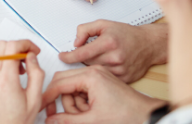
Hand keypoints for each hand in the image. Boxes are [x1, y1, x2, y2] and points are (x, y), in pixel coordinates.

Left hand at [0, 40, 43, 123]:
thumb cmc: (15, 122)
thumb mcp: (34, 101)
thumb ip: (36, 74)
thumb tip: (31, 57)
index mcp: (6, 80)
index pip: (13, 46)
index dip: (26, 44)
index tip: (33, 51)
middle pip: (2, 45)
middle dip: (17, 47)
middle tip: (27, 59)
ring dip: (6, 54)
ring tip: (17, 69)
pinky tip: (6, 77)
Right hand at [42, 66, 164, 123]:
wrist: (149, 115)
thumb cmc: (128, 115)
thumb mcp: (94, 120)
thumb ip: (68, 120)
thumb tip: (50, 120)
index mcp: (90, 76)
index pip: (59, 83)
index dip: (48, 98)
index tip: (43, 108)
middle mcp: (93, 71)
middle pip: (64, 82)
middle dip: (63, 102)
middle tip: (61, 117)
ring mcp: (98, 75)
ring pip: (73, 87)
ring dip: (74, 104)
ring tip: (86, 116)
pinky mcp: (102, 81)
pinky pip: (83, 88)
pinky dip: (82, 101)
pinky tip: (91, 112)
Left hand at [59, 21, 167, 83]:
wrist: (148, 44)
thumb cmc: (127, 34)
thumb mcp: (103, 24)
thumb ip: (85, 30)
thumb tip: (75, 43)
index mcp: (108, 42)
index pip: (82, 53)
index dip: (69, 56)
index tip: (62, 57)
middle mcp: (115, 57)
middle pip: (87, 63)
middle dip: (83, 58)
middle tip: (87, 51)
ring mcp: (120, 70)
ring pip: (95, 71)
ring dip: (92, 65)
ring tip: (100, 56)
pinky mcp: (125, 79)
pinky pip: (106, 78)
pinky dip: (102, 72)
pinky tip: (107, 64)